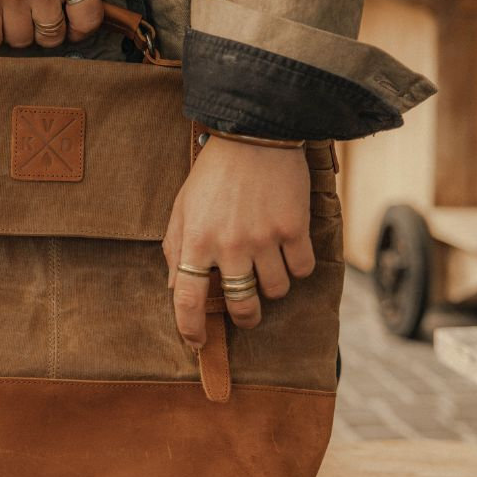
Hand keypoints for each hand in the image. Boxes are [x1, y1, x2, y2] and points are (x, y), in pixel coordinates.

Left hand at [162, 137, 315, 347]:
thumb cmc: (214, 173)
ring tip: (268, 267)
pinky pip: (302, 270)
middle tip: (247, 311)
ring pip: (276, 291)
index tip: (196, 342)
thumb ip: (175, 248)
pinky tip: (289, 251)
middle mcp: (229, 245)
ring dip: (272, 287)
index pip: (186, 299)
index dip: (190, 328)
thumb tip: (174, 289)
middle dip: (245, 316)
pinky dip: (297, 268)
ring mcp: (264, 239)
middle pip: (240, 304)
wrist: (254, 134)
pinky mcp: (294, 228)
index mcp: (195, 240)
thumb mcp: (182, 207)